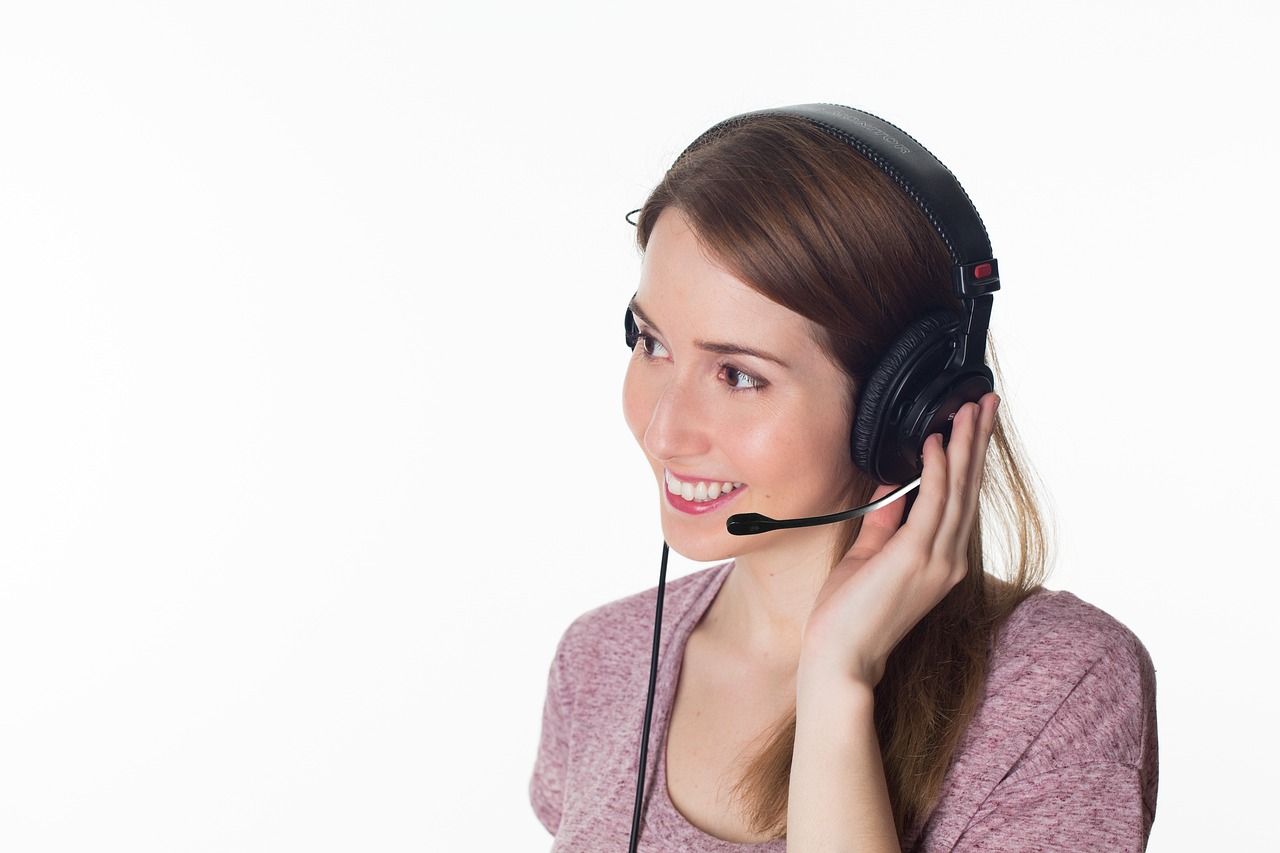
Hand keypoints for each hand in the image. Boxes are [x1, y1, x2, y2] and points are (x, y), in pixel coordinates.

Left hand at [799, 392, 1000, 688]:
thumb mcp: (866, 558)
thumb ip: (883, 525)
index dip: (969, 459)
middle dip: (977, 441)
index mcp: (939, 560)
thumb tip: (890, 490)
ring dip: (963, 445)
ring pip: (957, 490)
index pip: (960, 499)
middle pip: (968, 488)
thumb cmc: (848, 615)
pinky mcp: (915, 558)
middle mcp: (947, 559)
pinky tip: (936, 442)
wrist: (840, 658)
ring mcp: (936, 560)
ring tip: (970, 409)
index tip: (974, 424)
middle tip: (986, 402)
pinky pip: (931, 504)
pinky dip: (935, 471)